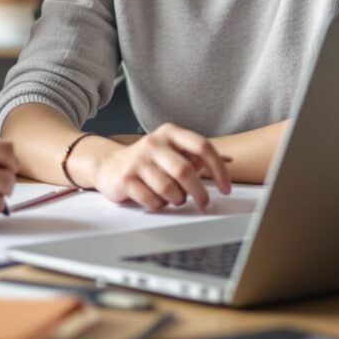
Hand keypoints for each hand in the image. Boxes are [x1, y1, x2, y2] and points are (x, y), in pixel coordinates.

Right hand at [77, 124, 230, 210]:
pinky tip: (156, 199)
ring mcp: (138, 161)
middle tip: (204, 203)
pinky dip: (159, 205)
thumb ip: (199, 155)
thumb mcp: (173, 151)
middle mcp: (153, 143)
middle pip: (185, 171)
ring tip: (174, 198)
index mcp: (170, 133)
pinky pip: (152, 200)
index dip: (218, 169)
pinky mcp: (125, 179)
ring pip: (169, 189)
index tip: (226, 188)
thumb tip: (229, 159)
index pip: (202, 146)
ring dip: (177, 199)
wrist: (109, 165)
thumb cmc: (148, 160)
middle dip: (199, 192)